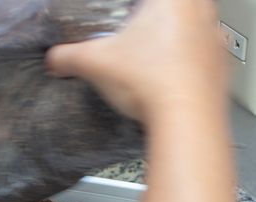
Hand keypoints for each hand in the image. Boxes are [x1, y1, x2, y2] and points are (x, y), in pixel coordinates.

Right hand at [46, 0, 226, 124]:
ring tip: (155, 52)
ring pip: (196, 22)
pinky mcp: (219, 63)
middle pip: (175, 5)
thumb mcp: (95, 64)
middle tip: (139, 30)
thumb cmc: (150, 83)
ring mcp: (213, 37)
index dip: (134, 8)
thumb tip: (54, 59)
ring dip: (177, 33)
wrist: (186, 119)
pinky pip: (206, 50)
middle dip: (154, 17)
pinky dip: (190, 57)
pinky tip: (172, 72)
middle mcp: (199, 11)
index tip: (124, 17)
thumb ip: (68, 56)